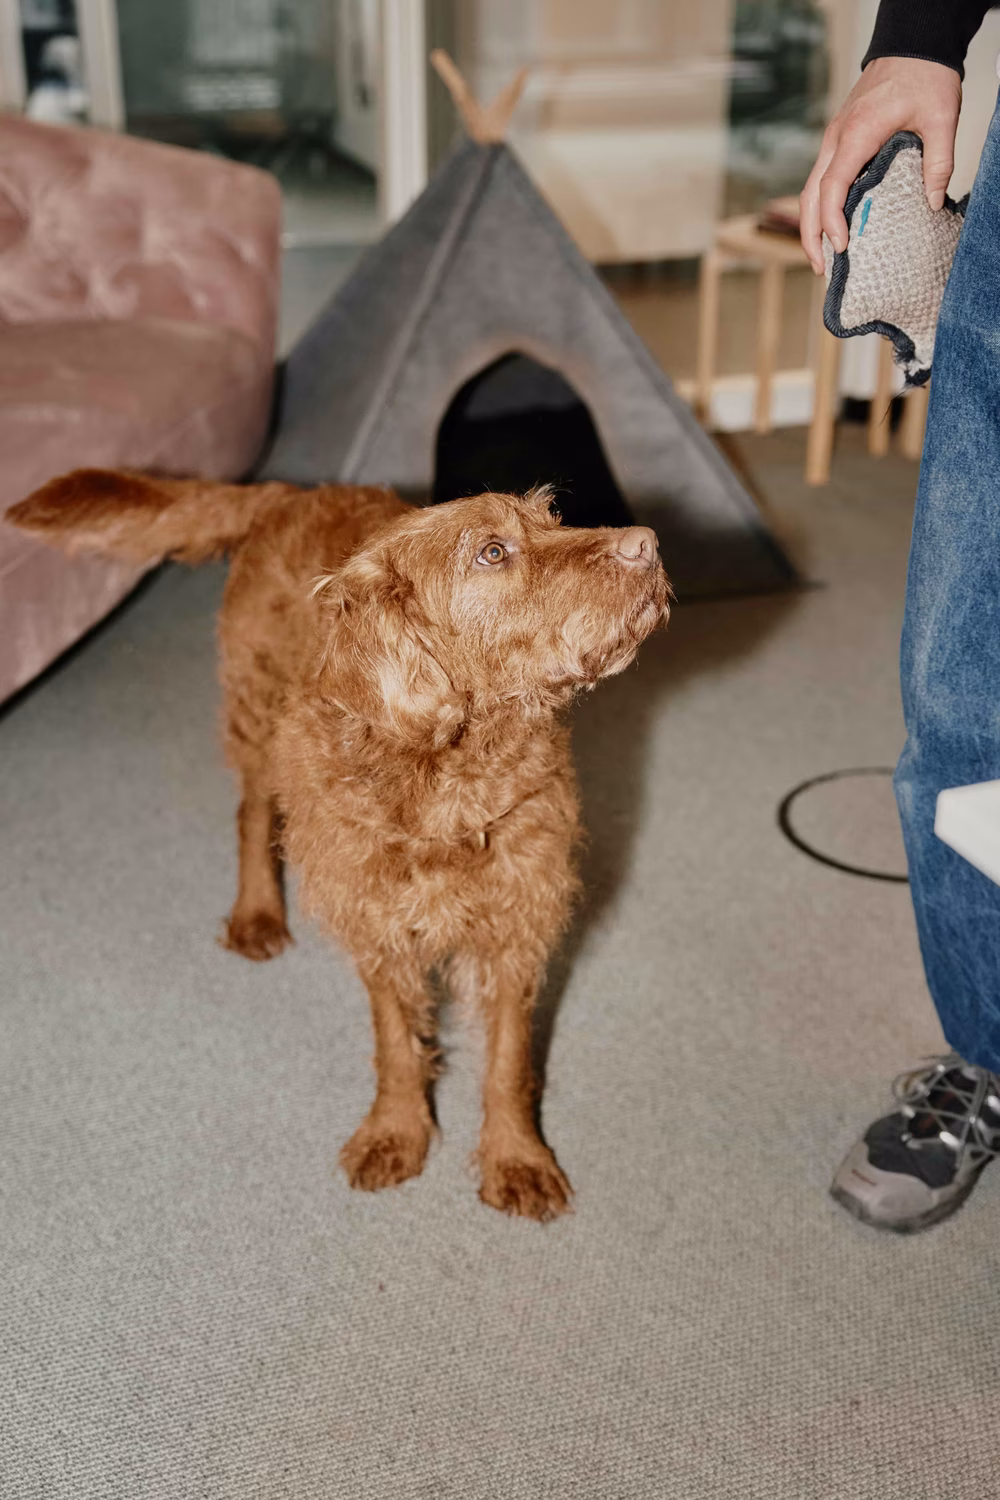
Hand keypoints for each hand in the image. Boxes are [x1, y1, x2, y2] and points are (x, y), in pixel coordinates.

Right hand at [800, 56, 961, 272]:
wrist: (912, 44)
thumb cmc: (924, 76)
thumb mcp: (942, 118)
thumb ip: (939, 163)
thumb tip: (933, 203)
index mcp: (857, 134)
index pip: (832, 186)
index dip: (831, 221)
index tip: (840, 248)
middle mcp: (837, 138)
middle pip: (810, 194)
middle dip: (811, 235)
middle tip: (821, 268)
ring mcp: (835, 138)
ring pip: (810, 188)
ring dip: (811, 224)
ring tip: (822, 256)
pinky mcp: (839, 140)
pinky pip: (822, 178)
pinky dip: (821, 206)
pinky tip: (832, 225)